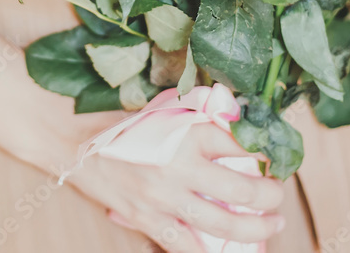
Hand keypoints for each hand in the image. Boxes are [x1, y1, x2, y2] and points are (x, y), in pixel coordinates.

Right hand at [65, 123, 286, 251]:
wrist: (73, 143)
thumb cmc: (118, 124)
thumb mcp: (162, 111)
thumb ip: (199, 117)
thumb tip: (238, 124)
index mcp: (183, 133)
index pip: (239, 145)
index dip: (262, 154)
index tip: (269, 158)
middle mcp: (177, 167)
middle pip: (243, 191)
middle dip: (270, 196)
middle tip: (276, 195)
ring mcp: (162, 199)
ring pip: (224, 225)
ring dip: (256, 228)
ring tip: (271, 224)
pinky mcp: (147, 219)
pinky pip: (187, 246)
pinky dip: (211, 251)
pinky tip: (227, 249)